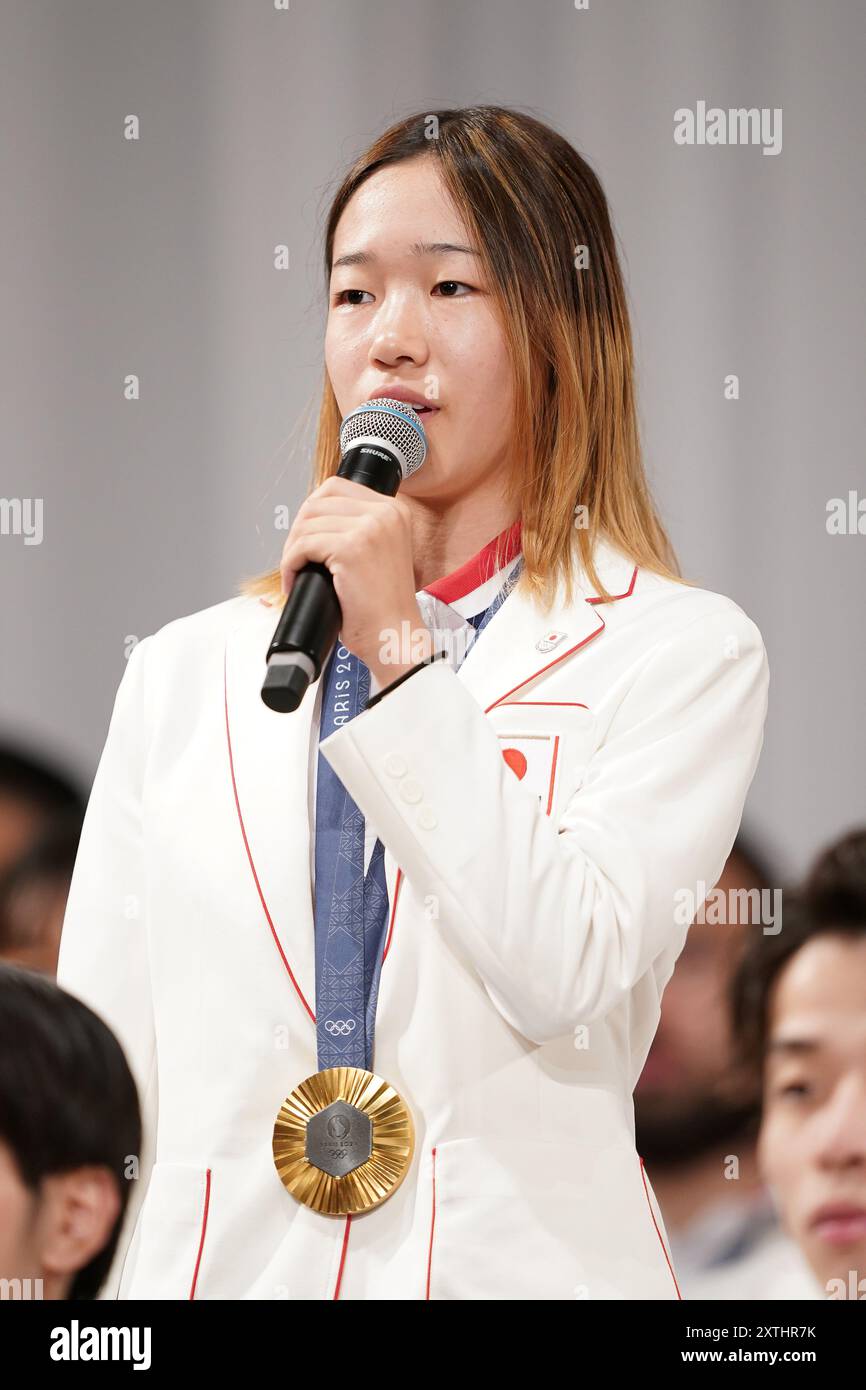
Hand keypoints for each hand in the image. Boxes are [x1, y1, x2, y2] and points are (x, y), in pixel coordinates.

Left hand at [280, 475, 432, 683]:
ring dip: (292, 550)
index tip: (306, 538)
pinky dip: (290, 565)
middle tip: (296, 559)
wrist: (395, 635)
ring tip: (296, 573)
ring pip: (306, 524)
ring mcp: (369, 528)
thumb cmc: (384, 606)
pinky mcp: (351, 548)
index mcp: (394, 510)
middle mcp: (385, 512)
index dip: (312, 512)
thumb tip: (313, 521)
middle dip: (298, 531)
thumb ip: (357, 530)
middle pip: (317, 503)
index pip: (335, 488)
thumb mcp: (380, 553)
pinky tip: (295, 581)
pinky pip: (303, 546)